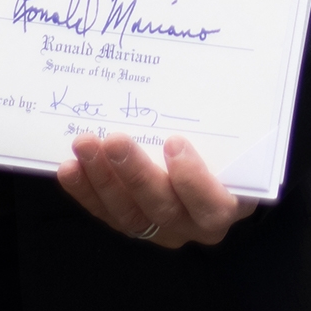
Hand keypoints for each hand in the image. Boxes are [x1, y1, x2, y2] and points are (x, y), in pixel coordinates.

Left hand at [56, 130, 255, 250]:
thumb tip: (224, 82)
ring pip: (127, 214)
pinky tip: (69, 167)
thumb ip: (234, 125)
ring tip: (84, 145)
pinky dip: (85, 189)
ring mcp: (159, 228)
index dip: (192, 180)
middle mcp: (192, 226)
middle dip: (135, 174)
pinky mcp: (131, 224)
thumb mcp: (241, 142)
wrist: (221, 175)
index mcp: (228, 207)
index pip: (212, 207)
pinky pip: (105, 212)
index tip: (174, 143)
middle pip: (162, 208)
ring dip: (102, 179)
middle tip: (114, 140)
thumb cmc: (235, 152)